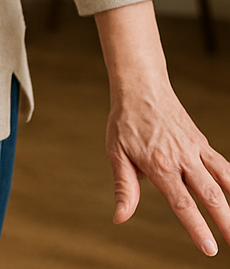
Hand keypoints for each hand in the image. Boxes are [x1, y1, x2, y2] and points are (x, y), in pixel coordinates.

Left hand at [96, 2, 229, 255]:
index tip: (209, 248)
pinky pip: (222, 165)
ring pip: (222, 180)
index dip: (197, 228)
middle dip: (224, 223)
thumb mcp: (115, 152)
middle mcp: (181, 158)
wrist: (140, 87)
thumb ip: (124, 188)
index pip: (182, 203)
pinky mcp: (201, 142)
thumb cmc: (125, 121)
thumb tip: (120, 217)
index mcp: (158, 164)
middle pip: (210, 195)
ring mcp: (194, 149)